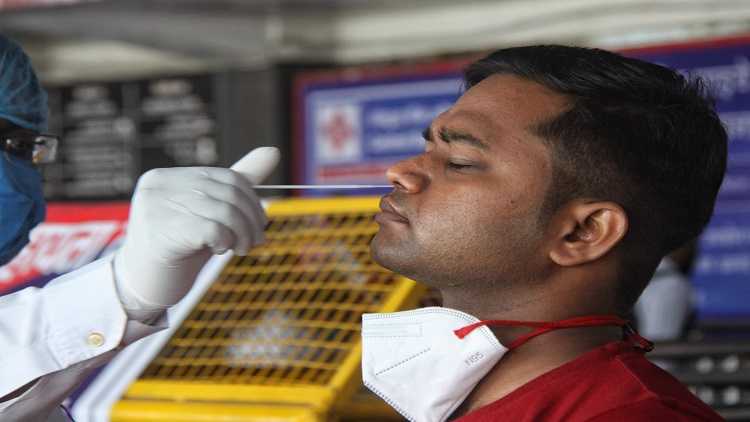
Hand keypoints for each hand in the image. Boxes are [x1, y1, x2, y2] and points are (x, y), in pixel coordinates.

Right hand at [114, 147, 279, 308]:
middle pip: (228, 194)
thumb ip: (237, 185)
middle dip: (251, 220)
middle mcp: (157, 186)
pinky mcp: (160, 232)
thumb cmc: (179, 248)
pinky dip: (226, 241)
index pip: (227, 177)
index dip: (252, 201)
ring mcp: (155, 207)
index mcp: (166, 176)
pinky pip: (212, 229)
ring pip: (224, 211)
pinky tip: (218, 249)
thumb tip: (273, 151)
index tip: (258, 224)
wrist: (144, 287)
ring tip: (241, 248)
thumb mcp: (209, 213)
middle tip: (257, 241)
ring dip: (243, 234)